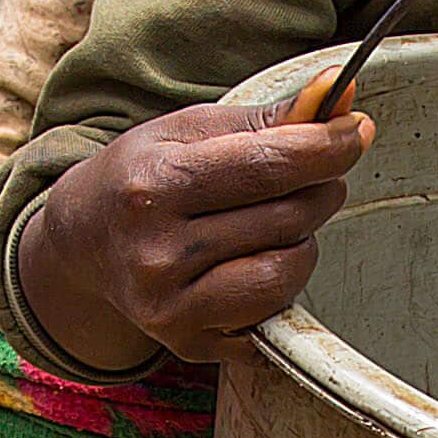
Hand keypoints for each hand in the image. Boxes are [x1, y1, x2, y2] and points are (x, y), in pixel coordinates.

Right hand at [21, 100, 370, 365]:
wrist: (82, 242)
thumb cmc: (143, 175)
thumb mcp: (190, 131)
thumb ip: (269, 117)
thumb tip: (338, 93)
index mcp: (152, 187)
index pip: (266, 166)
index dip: (326, 147)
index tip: (354, 131)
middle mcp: (156, 254)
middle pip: (286, 217)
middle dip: (318, 188)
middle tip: (308, 174)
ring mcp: (170, 308)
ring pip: (286, 272)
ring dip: (302, 240)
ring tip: (279, 221)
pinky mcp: (188, 344)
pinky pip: (272, 315)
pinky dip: (280, 283)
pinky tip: (255, 260)